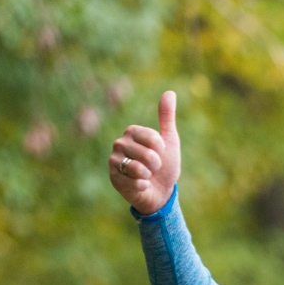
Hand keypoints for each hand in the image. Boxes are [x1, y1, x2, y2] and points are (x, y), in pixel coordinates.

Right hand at [109, 90, 181, 215]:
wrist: (160, 192)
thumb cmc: (165, 165)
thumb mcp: (169, 141)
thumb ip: (166, 117)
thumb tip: (170, 92)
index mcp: (132, 132)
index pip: (152, 138)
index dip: (161, 149)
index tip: (160, 152)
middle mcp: (119, 143)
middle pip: (146, 154)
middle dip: (156, 165)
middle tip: (153, 167)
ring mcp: (114, 160)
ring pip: (138, 168)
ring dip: (149, 175)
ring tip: (146, 175)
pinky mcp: (113, 177)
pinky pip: (134, 182)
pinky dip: (143, 186)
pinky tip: (141, 185)